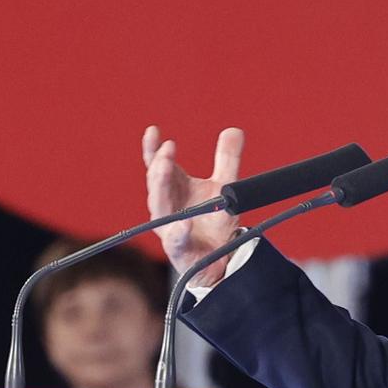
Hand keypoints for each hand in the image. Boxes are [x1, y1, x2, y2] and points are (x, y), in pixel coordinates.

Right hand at [144, 125, 245, 286]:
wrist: (221, 258)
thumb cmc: (214, 221)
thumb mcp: (225, 186)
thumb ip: (228, 159)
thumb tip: (234, 130)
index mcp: (175, 188)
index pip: (158, 165)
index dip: (153, 149)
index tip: (153, 131)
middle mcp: (167, 206)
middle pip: (157, 183)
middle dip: (160, 164)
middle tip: (167, 148)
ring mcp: (170, 227)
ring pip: (160, 207)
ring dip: (162, 186)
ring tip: (166, 167)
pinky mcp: (181, 248)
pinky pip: (177, 239)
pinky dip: (179, 231)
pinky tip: (185, 224)